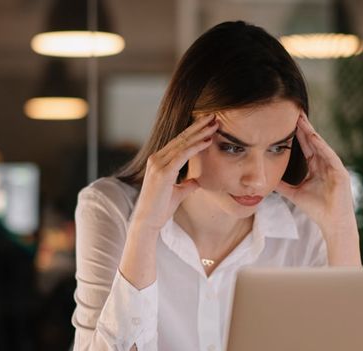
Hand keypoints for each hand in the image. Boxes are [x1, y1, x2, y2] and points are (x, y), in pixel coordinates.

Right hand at [131, 114, 217, 231]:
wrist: (147, 222)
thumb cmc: (160, 209)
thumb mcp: (177, 193)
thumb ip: (186, 185)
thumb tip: (196, 181)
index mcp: (158, 161)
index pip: (179, 142)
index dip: (194, 132)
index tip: (208, 125)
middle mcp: (156, 159)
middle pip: (181, 138)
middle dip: (199, 126)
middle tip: (214, 116)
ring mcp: (158, 164)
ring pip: (183, 144)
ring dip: (201, 133)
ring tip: (215, 125)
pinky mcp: (163, 172)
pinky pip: (182, 155)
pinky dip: (196, 147)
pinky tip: (208, 141)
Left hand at [275, 111, 356, 234]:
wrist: (332, 222)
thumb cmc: (317, 209)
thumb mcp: (294, 194)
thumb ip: (282, 185)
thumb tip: (267, 179)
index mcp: (316, 167)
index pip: (305, 146)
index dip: (296, 134)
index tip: (286, 122)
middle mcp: (325, 163)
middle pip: (312, 141)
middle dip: (303, 127)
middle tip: (293, 112)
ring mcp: (333, 166)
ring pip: (320, 145)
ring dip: (311, 132)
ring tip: (301, 119)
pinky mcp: (340, 171)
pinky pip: (329, 155)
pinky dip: (321, 145)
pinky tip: (313, 136)